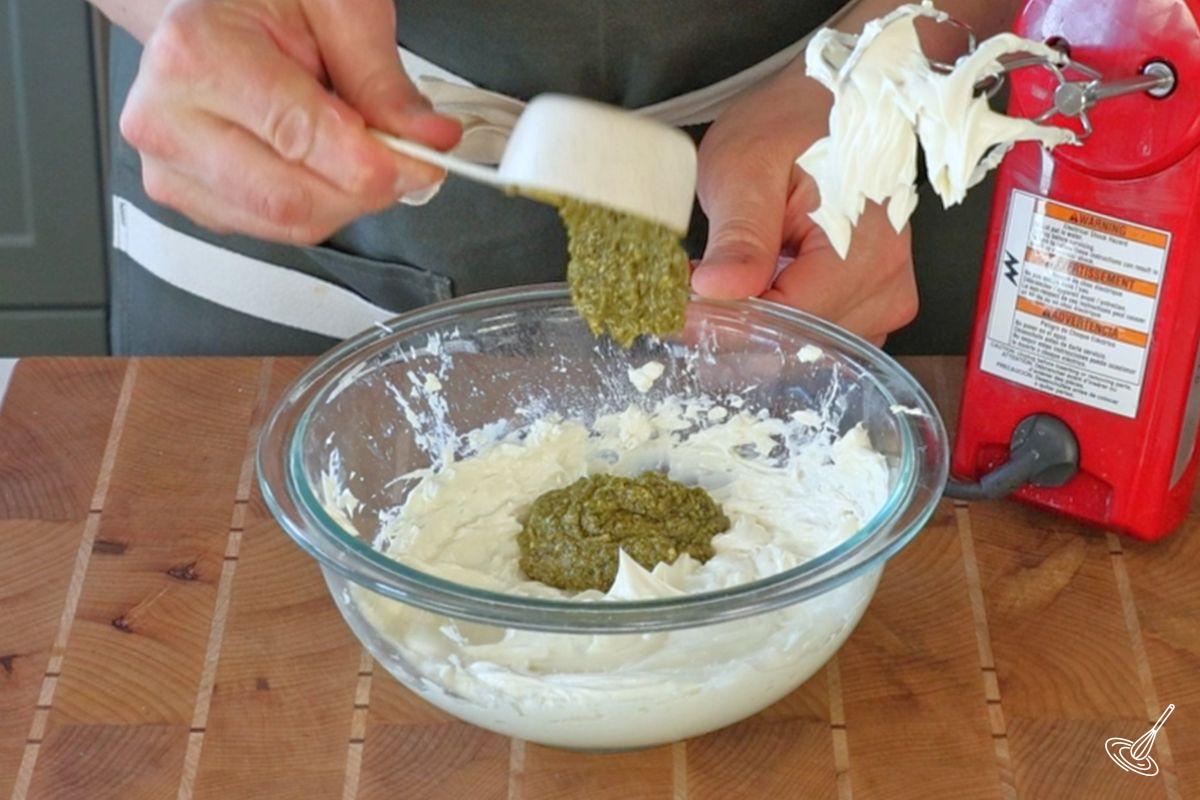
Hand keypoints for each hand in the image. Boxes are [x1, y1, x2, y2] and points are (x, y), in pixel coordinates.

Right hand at [119, 0, 461, 243]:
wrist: (211, 7)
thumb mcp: (335, 7)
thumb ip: (381, 77)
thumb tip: (428, 138)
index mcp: (196, 56)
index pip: (300, 140)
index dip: (379, 163)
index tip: (425, 158)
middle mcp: (169, 120)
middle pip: (293, 200)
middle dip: (368, 189)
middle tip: (407, 159)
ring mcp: (174, 168)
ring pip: (289, 226)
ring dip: (347, 200)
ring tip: (356, 146)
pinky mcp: (193, 201)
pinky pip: (277, 230)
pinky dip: (321, 206)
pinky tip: (322, 162)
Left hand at [691, 66, 917, 345]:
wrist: (831, 102)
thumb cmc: (790, 124)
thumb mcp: (746, 168)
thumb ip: (738, 234)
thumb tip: (717, 289)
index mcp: (865, 250)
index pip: (789, 322)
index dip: (728, 322)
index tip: (681, 303)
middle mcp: (888, 284)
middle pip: (801, 345)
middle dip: (740, 327)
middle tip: (695, 289)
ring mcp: (887, 299)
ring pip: (809, 350)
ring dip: (761, 327)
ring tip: (730, 279)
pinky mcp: (875, 305)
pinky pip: (823, 339)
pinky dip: (785, 322)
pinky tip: (759, 289)